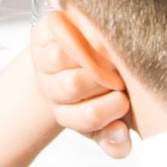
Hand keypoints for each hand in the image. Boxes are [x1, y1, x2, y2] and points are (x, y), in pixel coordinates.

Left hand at [27, 6, 133, 157]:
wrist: (77, 63)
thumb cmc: (100, 94)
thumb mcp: (110, 121)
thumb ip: (116, 139)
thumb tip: (120, 137)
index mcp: (66, 114)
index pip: (91, 115)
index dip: (116, 104)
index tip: (125, 98)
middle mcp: (50, 89)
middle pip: (74, 84)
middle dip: (105, 75)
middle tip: (118, 72)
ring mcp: (42, 61)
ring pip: (60, 56)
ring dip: (90, 51)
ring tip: (106, 52)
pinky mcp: (41, 34)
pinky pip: (56, 28)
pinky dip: (78, 28)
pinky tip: (93, 33)